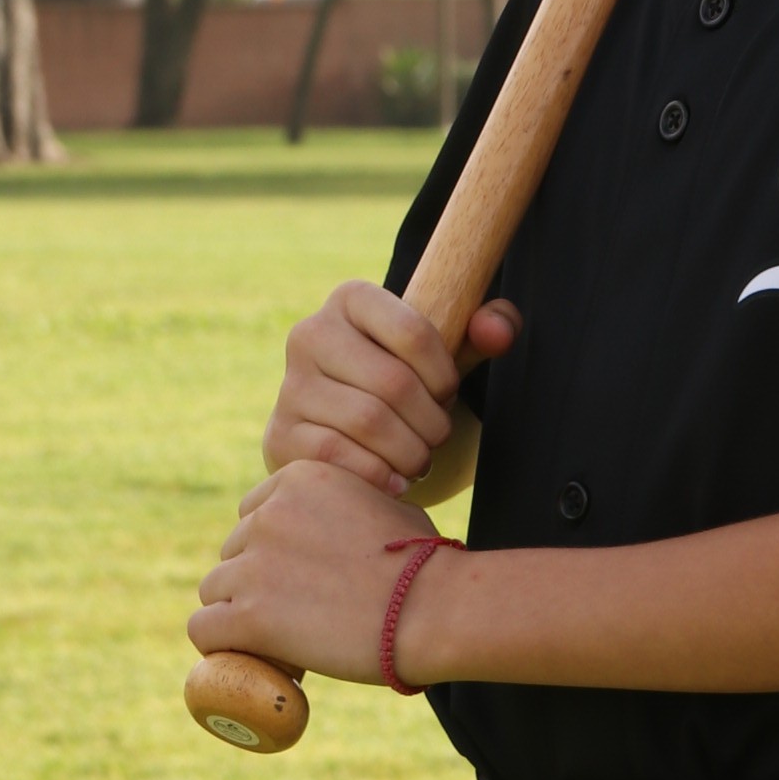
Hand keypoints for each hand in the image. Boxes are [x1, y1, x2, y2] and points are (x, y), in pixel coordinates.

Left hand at [188, 460, 452, 687]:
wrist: (433, 606)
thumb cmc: (425, 563)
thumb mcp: (384, 503)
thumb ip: (347, 506)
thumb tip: (341, 530)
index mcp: (298, 480)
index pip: (253, 513)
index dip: (272, 548)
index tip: (296, 575)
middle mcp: (268, 514)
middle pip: (233, 552)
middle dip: (256, 580)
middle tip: (295, 612)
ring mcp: (254, 564)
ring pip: (214, 590)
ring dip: (238, 613)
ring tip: (276, 638)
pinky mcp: (249, 614)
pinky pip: (203, 629)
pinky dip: (220, 645)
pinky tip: (243, 654)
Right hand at [263, 281, 522, 495]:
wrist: (349, 430)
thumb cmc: (408, 382)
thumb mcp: (448, 352)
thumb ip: (489, 329)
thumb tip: (498, 331)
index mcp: (351, 299)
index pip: (413, 330)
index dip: (444, 373)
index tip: (447, 392)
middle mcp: (309, 333)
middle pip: (393, 382)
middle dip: (431, 420)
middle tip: (438, 435)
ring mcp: (290, 386)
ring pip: (368, 422)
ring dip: (410, 451)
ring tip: (419, 457)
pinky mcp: (281, 435)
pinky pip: (339, 456)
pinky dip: (379, 475)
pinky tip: (396, 480)